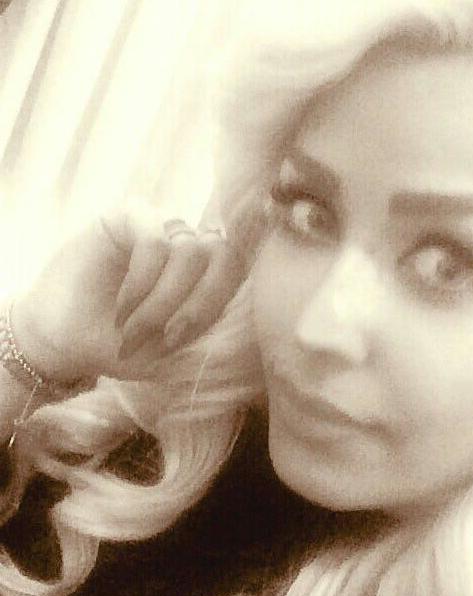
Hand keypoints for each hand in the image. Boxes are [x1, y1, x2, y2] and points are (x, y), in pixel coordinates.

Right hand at [10, 207, 240, 383]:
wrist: (68, 343)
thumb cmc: (127, 347)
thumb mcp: (178, 351)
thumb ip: (213, 332)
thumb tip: (254, 319)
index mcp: (210, 273)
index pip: (243, 271)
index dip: (223, 306)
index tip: (184, 340)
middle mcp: (191, 243)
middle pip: (225, 258)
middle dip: (199, 307)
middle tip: (168, 339)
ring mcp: (162, 226)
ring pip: (190, 253)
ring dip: (162, 303)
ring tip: (134, 330)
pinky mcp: (130, 216)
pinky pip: (154, 242)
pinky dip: (142, 284)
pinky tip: (122, 309)